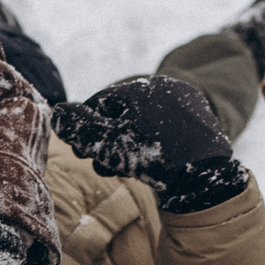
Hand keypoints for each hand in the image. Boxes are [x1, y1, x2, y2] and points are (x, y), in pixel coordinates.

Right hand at [52, 76, 247, 213]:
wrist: (208, 176)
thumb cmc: (155, 157)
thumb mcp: (110, 144)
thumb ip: (81, 129)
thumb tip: (56, 113)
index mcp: (141, 88)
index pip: (101, 102)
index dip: (87, 127)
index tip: (82, 151)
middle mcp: (165, 89)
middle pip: (123, 113)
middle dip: (107, 139)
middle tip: (99, 164)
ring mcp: (185, 105)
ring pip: (143, 124)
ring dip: (127, 145)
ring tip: (120, 168)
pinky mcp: (199, 124)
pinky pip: (164, 131)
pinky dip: (150, 146)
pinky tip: (147, 166)